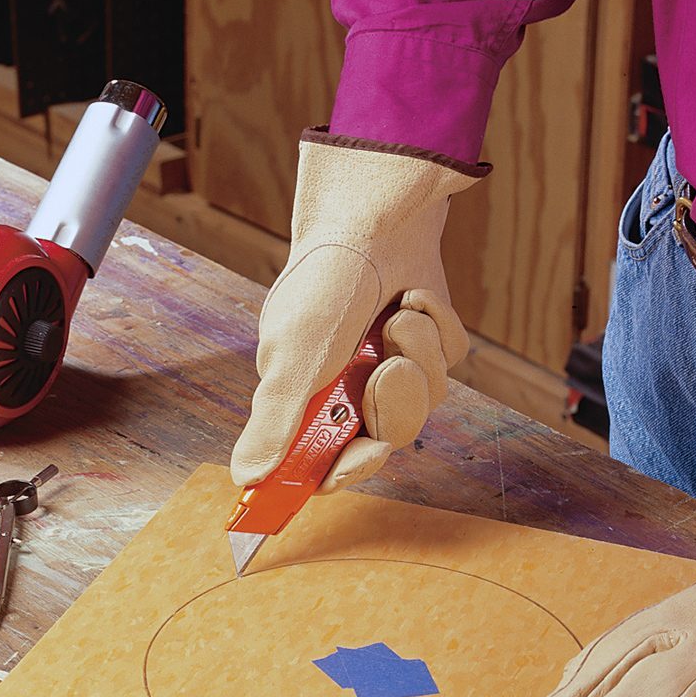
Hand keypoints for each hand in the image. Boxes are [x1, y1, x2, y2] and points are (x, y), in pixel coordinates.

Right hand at [230, 132, 478, 492]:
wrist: (373, 219)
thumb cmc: (323, 286)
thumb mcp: (291, 358)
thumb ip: (273, 423)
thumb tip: (244, 477)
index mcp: (305, 397)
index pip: (324, 462)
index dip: (346, 470)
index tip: (361, 458)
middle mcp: (349, 385)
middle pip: (387, 436)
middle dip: (392, 403)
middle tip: (384, 368)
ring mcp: (394, 360)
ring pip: (428, 399)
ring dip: (417, 355)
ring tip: (396, 316)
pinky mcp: (431, 337)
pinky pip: (451, 357)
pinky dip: (437, 326)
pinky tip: (413, 297)